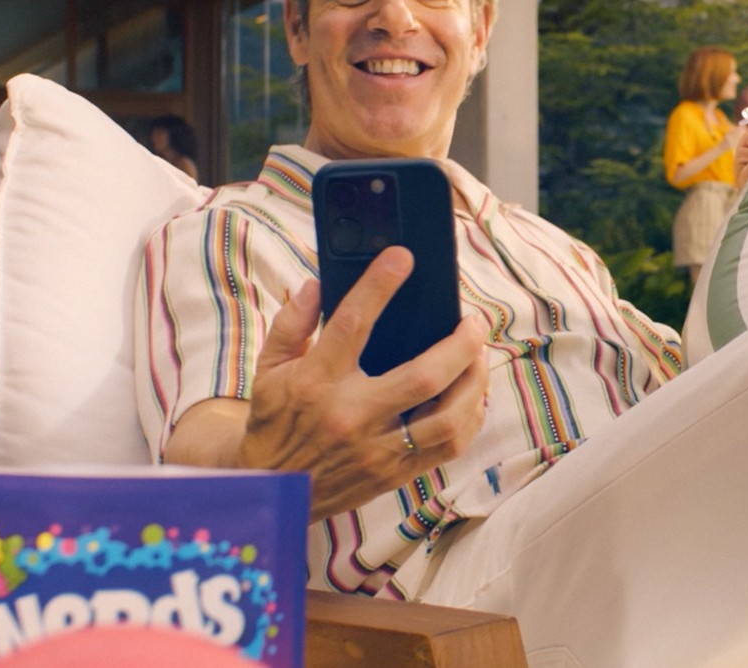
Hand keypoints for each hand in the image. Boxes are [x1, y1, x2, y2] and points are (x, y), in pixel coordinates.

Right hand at [240, 248, 488, 520]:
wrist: (271, 489)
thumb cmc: (275, 421)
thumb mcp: (269, 368)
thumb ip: (291, 324)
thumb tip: (316, 285)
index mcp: (317, 382)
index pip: (352, 324)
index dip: (379, 286)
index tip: (402, 258)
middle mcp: (351, 416)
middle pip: (423, 377)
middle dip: (460, 345)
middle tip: (474, 323)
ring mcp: (376, 450)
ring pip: (447, 419)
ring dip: (474, 384)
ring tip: (479, 358)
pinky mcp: (393, 474)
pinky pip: (446, 448)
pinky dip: (469, 419)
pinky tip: (472, 397)